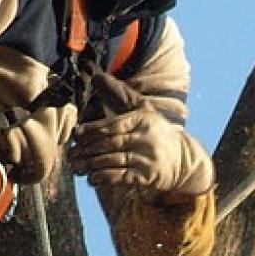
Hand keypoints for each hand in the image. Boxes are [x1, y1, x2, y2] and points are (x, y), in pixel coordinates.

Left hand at [68, 109, 213, 198]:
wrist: (182, 161)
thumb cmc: (155, 132)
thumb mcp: (143, 111)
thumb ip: (120, 95)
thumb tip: (97, 76)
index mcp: (143, 119)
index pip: (113, 125)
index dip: (91, 130)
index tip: (76, 135)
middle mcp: (146, 138)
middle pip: (111, 144)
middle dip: (88, 150)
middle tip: (72, 154)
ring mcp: (148, 159)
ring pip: (113, 161)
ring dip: (92, 165)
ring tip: (77, 167)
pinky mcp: (147, 177)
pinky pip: (121, 178)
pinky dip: (104, 178)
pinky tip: (92, 179)